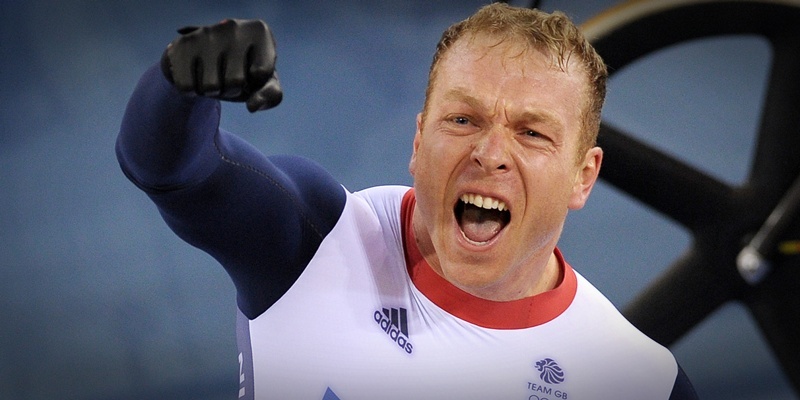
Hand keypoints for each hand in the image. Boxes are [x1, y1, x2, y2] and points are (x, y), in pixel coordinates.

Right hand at [160, 19, 281, 111]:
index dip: (255, 82)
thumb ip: (271, 95)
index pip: (261, 74)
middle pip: (236, 82)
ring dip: (213, 90)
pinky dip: (193, 90)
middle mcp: (233, 27)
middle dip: (233, 88)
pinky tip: (196, 74)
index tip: (251, 70)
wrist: (204, 58)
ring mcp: (206, 34)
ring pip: (211, 87)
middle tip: (228, 74)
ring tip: (213, 74)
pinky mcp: (182, 44)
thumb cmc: (242, 70)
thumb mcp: (264, 82)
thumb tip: (253, 106)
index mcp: (259, 32)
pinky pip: (187, 87)